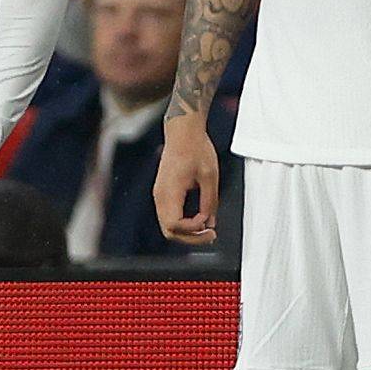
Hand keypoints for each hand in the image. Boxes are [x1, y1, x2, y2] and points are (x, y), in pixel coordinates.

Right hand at [155, 116, 221, 245]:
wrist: (183, 131)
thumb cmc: (195, 148)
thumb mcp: (210, 176)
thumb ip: (210, 202)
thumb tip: (210, 222)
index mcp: (170, 191)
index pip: (174, 225)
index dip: (192, 231)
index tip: (208, 226)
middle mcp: (160, 195)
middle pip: (169, 231)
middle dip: (190, 238)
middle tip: (209, 235)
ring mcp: (159, 194)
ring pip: (167, 226)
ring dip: (186, 231)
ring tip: (206, 228)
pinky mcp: (163, 192)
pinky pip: (169, 216)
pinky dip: (182, 222)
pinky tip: (198, 219)